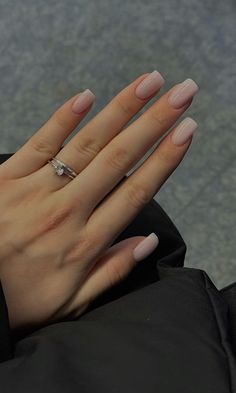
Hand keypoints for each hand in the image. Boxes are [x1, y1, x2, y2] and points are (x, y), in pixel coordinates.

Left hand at [0, 71, 198, 329]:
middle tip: (181, 93)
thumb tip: (146, 242)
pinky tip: (86, 96)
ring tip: (148, 83)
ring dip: (121, 110)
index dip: (164, 160)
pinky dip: (64, 118)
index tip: (186, 132)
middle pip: (119, 159)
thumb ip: (111, 271)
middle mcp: (67, 211)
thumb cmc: (20, 300)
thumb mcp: (72, 302)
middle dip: (154, 123)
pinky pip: (40, 142)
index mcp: (85, 243)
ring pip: (87, 144)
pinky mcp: (7, 179)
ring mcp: (36, 191)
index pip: (136, 192)